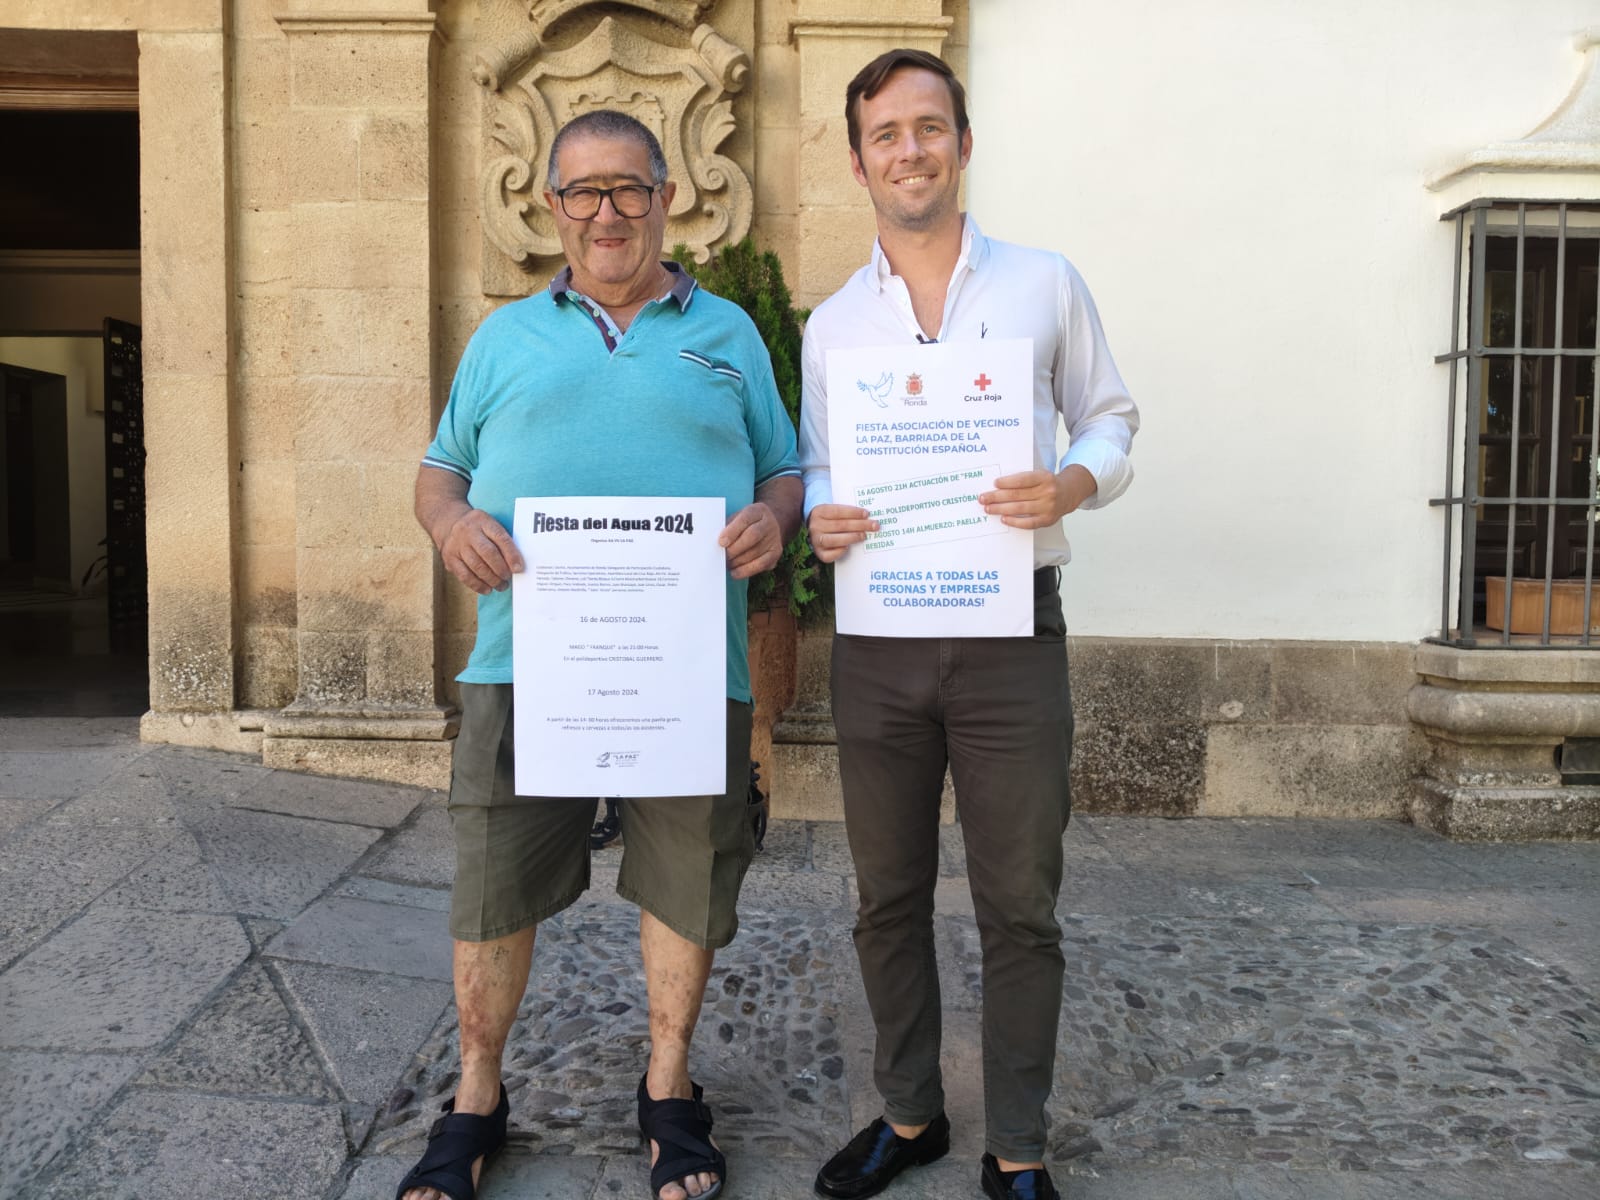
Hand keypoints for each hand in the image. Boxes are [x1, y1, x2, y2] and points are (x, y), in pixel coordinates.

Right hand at [440, 509, 523, 593]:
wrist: (450, 525)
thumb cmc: (478, 529)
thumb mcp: (490, 525)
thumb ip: (503, 540)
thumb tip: (517, 564)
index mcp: (483, 521)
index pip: (500, 537)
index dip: (511, 554)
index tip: (519, 568)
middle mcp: (468, 531)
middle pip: (487, 552)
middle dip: (501, 569)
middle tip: (508, 578)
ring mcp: (457, 545)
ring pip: (476, 566)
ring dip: (491, 579)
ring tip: (501, 585)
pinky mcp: (449, 558)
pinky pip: (464, 575)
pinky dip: (478, 585)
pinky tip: (487, 589)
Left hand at [720, 502, 783, 579]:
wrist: (767, 526)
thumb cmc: (745, 524)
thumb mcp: (736, 518)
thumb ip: (727, 527)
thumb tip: (714, 543)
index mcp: (758, 510)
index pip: (745, 519)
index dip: (732, 531)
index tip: (721, 542)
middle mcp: (769, 523)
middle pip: (752, 536)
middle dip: (735, 548)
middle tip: (722, 556)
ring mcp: (774, 538)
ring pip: (755, 552)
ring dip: (737, 561)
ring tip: (726, 564)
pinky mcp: (776, 553)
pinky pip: (761, 564)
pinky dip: (746, 570)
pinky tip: (735, 572)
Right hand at [807, 504, 877, 562]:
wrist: (816, 529)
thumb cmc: (830, 519)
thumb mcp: (833, 511)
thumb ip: (846, 513)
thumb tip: (867, 516)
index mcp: (819, 512)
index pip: (838, 511)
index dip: (853, 512)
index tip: (867, 514)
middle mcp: (815, 526)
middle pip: (840, 525)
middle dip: (859, 525)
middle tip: (874, 526)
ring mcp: (815, 540)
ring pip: (834, 540)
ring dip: (852, 537)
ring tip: (864, 535)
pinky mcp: (819, 553)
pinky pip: (829, 555)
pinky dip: (840, 552)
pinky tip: (848, 548)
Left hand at [979, 465, 1096, 528]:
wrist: (1068, 494)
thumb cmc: (1048, 484)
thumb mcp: (1039, 475)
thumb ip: (1023, 479)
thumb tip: (998, 486)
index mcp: (1044, 477)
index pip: (1023, 480)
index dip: (1007, 482)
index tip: (994, 484)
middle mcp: (1047, 492)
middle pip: (1018, 495)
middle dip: (997, 497)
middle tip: (983, 498)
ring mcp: (1048, 507)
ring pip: (1020, 509)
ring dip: (1001, 509)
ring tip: (989, 508)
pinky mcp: (1047, 520)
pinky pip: (1028, 523)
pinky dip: (1014, 521)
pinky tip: (1004, 518)